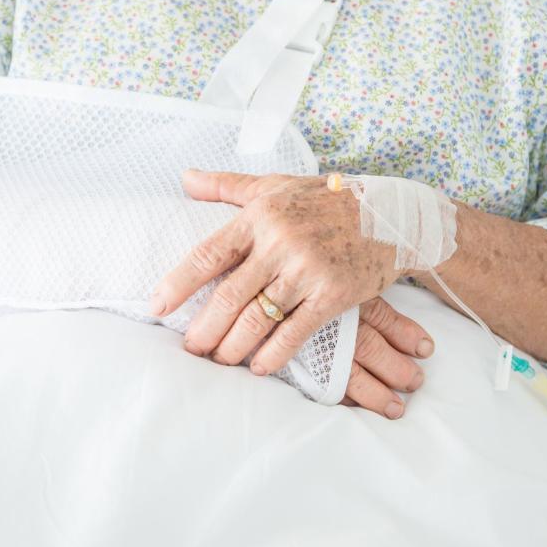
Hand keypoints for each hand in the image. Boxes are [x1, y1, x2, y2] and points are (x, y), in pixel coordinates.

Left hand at [152, 170, 432, 417]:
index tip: (156, 307)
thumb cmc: (325, 199)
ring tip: (219, 361)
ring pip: (257, 319)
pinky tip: (258, 367)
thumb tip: (185, 179)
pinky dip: (273, 354)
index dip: (178, 284)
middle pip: (228, 296)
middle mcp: (279, 243)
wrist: (390, 214)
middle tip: (189, 349)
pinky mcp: (333, 294)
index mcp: (259, 217)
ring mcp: (307, 270)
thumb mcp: (275, 185)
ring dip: (232, 347)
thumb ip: (227, 186)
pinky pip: (295, 332)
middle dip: (203, 329)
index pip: (208, 255)